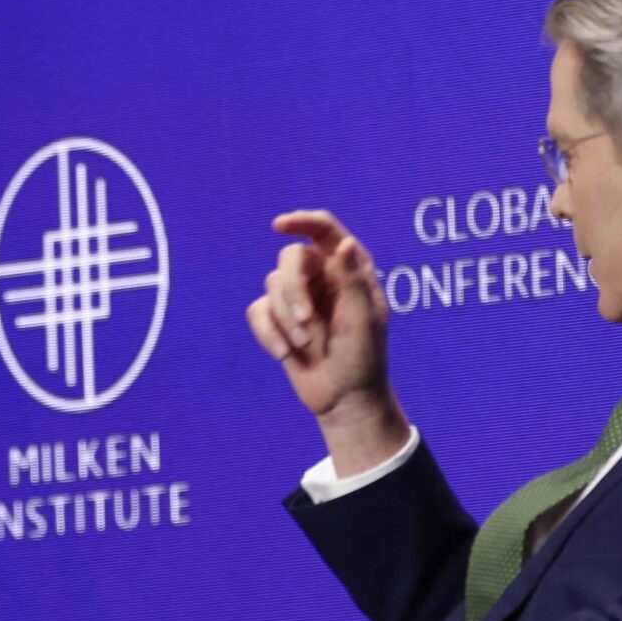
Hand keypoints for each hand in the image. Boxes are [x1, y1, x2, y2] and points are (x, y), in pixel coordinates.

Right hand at [245, 211, 408, 467]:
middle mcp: (321, 277)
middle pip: (289, 258)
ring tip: (304, 346)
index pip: (323, 230)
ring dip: (285, 319)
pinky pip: (257, 311)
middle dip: (292, 290)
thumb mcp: (364, 321)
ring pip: (271, 286)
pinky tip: (285, 354)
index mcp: (349, 269)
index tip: (278, 227)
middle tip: (305, 322)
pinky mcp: (276, 321)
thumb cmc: (364, 359)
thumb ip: (353, 281)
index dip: (301, 221)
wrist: (344, 399)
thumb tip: (343, 243)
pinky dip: (268, 334)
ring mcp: (297, 298)